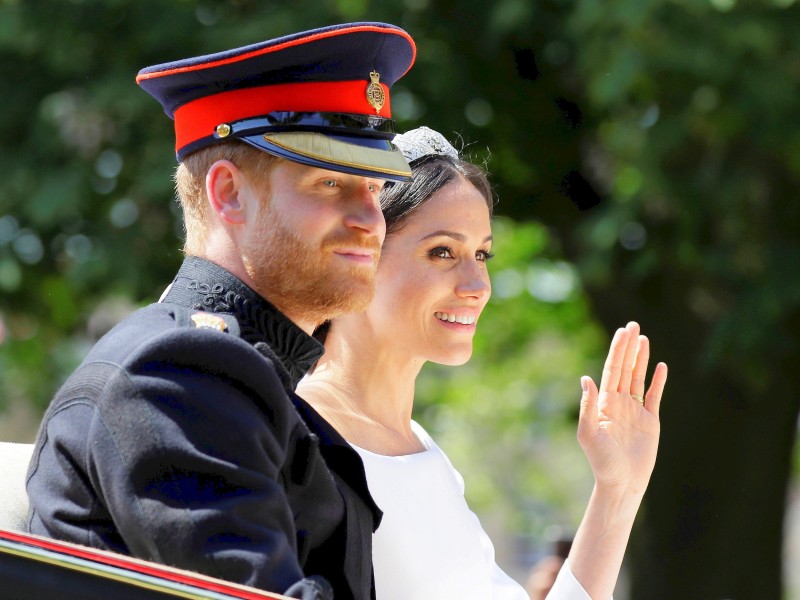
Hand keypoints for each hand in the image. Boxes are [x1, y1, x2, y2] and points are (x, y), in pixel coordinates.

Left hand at [577, 321, 667, 493]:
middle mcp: (618, 403)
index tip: (622, 332)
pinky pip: (654, 396)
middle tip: (633, 325)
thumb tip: (586, 378)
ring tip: (643, 338)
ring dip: (641, 359)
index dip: (617, 350)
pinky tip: (661, 366)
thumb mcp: (588, 433)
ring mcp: (635, 410)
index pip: (611, 370)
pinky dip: (658, 381)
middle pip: (625, 368)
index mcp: (603, 403)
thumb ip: (587, 406)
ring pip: (639, 378)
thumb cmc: (602, 462)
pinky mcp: (650, 421)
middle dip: (628, 347)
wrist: (622, 483)